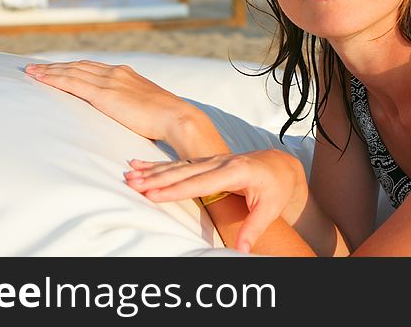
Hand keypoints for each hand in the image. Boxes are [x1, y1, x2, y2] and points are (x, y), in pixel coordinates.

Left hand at [24, 60, 194, 143]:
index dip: (73, 67)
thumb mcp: (146, 107)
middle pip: (78, 66)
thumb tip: (129, 115)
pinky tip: (40, 79)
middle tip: (35, 67)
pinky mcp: (104, 94)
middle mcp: (116, 73)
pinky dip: (54, 79)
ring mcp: (110, 81)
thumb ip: (133, 106)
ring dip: (49, 71)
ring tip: (31, 71)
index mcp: (127, 74)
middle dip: (56, 66)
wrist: (177, 117)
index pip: (92, 67)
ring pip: (71, 71)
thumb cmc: (167, 120)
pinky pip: (72, 83)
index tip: (57, 68)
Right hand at [124, 149, 308, 252]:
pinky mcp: (207, 161)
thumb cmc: (276, 186)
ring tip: (129, 172)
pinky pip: (180, 163)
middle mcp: (221, 162)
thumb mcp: (270, 208)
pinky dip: (159, 165)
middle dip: (156, 178)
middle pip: (183, 171)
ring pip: (178, 165)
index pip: (200, 182)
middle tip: (131, 182)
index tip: (152, 194)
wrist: (281, 164)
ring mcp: (212, 160)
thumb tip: (241, 252)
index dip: (175, 189)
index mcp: (236, 171)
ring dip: (152, 170)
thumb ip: (253, 229)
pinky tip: (140, 164)